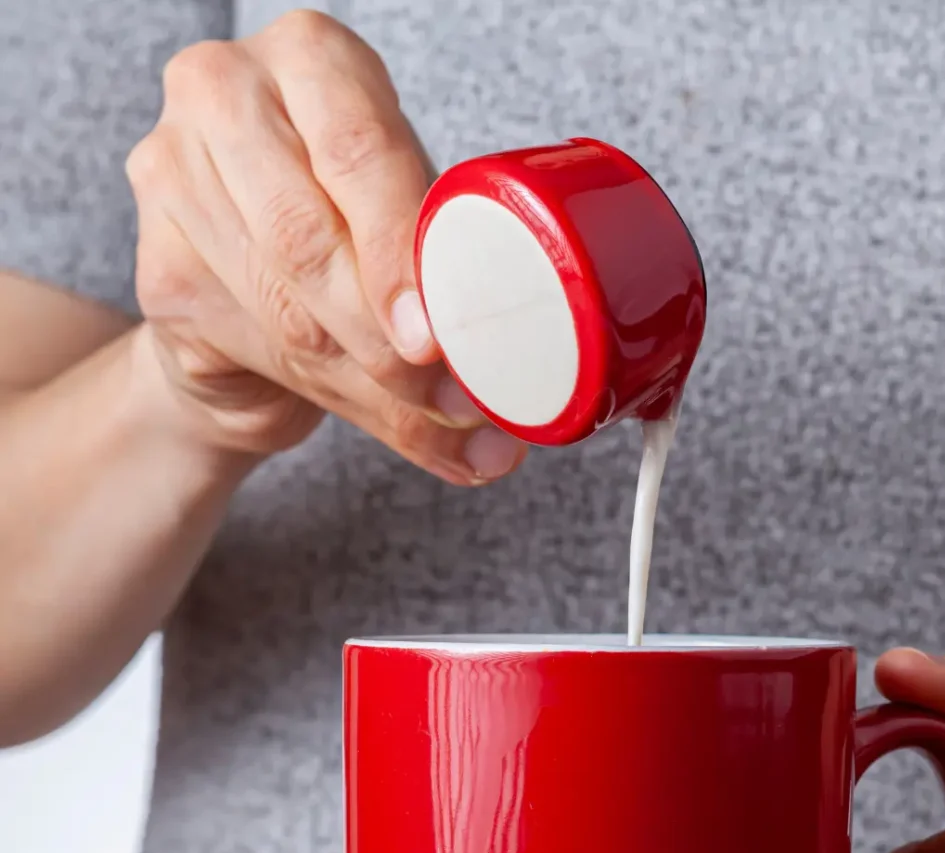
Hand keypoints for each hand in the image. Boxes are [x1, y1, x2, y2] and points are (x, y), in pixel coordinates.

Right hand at [126, 10, 524, 484]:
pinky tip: (379, 413)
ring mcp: (173, 176)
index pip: (357, 154)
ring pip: (287, 310)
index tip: (433, 338)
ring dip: (371, 383)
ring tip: (436, 418)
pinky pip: (259, 348)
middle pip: (308, 237)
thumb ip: (444, 285)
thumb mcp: (406, 225)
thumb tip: (506, 408)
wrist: (255, 279)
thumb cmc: (350, 229)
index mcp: (312, 61)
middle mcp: (225, 96)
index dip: (398, 255)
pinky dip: (334, 398)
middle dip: (386, 339)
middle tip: (449, 397)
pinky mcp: (158, 268)